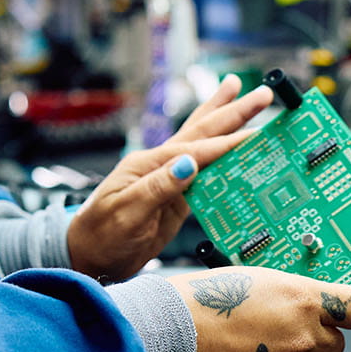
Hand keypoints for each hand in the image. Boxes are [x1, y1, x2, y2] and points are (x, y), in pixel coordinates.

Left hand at [66, 76, 272, 281]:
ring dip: (225, 123)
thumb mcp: (126, 212)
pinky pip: (206, 175)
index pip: (194, 149)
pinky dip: (224, 160)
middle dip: (232, 112)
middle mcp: (159, 166)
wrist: (88, 258)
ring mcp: (169, 181)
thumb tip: (187, 164)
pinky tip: (237, 151)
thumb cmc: (99, 235)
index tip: (255, 134)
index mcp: (147, 164)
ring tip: (242, 96)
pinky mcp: (176, 199)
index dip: (226, 142)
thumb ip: (157, 188)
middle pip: (202, 133)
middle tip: (262, 93)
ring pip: (203, 146)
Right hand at [168, 266, 350, 351]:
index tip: (345, 311)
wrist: (169, 332)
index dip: (350, 310)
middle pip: (336, 345)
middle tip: (286, 327)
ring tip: (251, 342)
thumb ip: (289, 293)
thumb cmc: (202, 299)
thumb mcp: (254, 278)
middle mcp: (302, 336)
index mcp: (302, 300)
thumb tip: (305, 301)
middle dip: (315, 338)